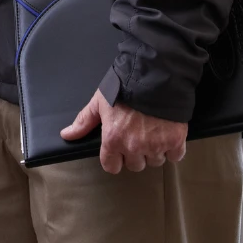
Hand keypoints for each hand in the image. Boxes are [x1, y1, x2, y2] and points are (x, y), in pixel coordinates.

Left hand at [60, 87, 187, 174]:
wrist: (155, 76)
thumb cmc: (125, 86)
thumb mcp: (99, 102)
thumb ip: (84, 121)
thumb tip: (67, 135)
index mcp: (113, 139)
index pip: (111, 166)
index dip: (114, 158)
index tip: (118, 149)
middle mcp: (134, 147)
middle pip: (135, 165)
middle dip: (135, 153)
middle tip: (137, 134)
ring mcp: (156, 145)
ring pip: (155, 161)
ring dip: (154, 150)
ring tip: (152, 131)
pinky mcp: (175, 141)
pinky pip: (175, 156)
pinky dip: (173, 148)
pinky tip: (167, 133)